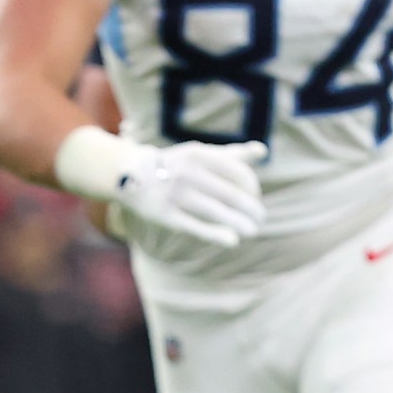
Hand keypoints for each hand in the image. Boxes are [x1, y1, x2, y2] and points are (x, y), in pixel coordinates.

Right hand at [114, 140, 267, 248]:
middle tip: (261, 219)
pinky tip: (232, 241)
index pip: (237, 173)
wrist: (129, 173)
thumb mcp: (200, 154)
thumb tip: (263, 151)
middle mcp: (187, 172)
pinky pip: (194, 226)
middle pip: (228, 193)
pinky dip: (215, 234)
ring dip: (238, 222)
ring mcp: (175, 194)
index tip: (255, 199)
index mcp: (199, 155)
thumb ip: (232, 154)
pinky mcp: (164, 215)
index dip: (252, 188)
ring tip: (253, 231)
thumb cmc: (175, 165)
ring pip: (214, 211)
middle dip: (249, 208)